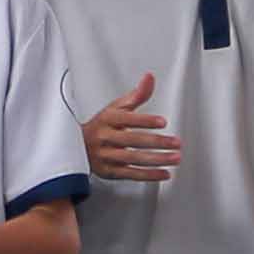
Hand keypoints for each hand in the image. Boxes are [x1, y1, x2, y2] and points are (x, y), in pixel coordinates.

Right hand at [85, 69, 176, 185]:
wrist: (77, 147)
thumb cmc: (101, 126)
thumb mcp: (116, 108)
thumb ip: (136, 95)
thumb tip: (149, 78)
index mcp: (107, 119)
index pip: (126, 119)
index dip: (144, 121)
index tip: (162, 122)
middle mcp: (105, 137)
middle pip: (132, 140)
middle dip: (156, 142)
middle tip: (176, 143)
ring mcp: (106, 156)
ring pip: (133, 158)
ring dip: (157, 159)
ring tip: (175, 158)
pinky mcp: (109, 171)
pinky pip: (130, 174)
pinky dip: (149, 175)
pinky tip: (164, 173)